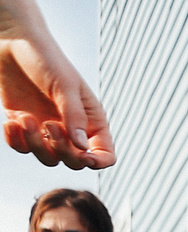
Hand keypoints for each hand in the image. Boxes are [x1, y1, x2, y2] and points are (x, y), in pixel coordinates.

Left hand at [0, 31, 112, 168]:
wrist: (12, 41)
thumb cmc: (45, 58)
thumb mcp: (65, 85)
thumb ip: (74, 116)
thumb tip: (82, 148)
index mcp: (91, 120)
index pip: (104, 154)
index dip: (97, 162)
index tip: (84, 156)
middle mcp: (71, 128)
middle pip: (74, 161)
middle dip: (61, 150)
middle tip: (49, 124)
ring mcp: (47, 128)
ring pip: (48, 158)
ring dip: (35, 144)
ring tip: (24, 119)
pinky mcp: (23, 125)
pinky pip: (22, 148)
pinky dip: (16, 140)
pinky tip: (11, 120)